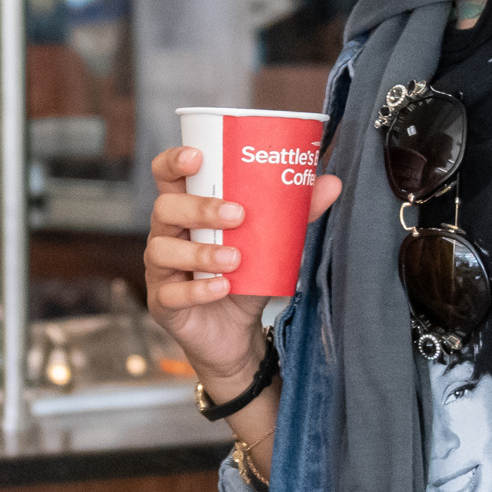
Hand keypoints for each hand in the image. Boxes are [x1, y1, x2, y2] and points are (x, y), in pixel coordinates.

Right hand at [141, 145, 340, 383]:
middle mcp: (167, 234)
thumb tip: (331, 183)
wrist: (237, 333)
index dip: (174, 161)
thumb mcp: (271, 244)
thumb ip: (296, 213)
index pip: (166, 175)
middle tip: (238, 215)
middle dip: (200, 208)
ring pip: (162, 250)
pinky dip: (198, 290)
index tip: (198, 157)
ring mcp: (160, 270)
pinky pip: (170, 294)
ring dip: (201, 252)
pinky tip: (223, 287)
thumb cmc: (246, 277)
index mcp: (187, 210)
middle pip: (165, 208)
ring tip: (235, 259)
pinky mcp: (163, 304)